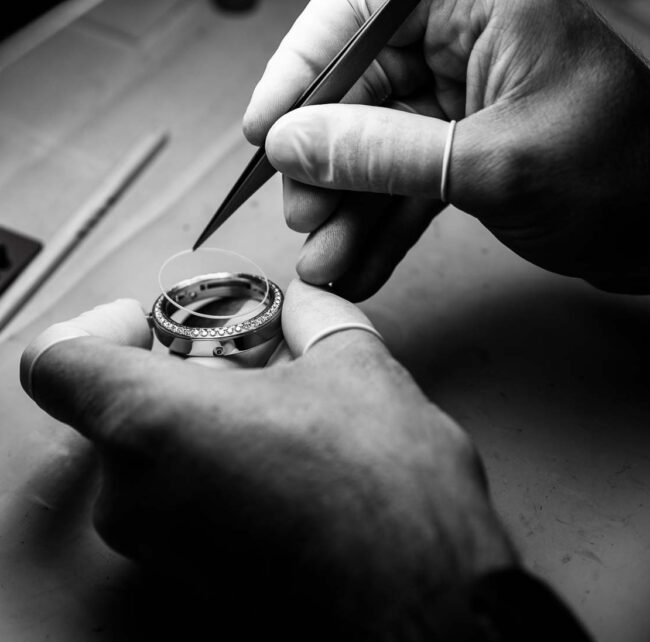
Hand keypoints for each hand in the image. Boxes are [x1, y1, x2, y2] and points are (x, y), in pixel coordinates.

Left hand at [21, 282, 514, 641]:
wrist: (424, 601)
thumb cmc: (383, 489)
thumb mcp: (354, 365)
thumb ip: (314, 318)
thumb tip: (303, 305)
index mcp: (152, 423)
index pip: (58, 361)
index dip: (100, 324)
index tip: (153, 320)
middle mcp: (137, 494)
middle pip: (124, 402)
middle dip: (188, 366)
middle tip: (255, 353)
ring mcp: (162, 543)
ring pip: (158, 449)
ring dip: (210, 410)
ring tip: (285, 401)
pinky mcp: (196, 571)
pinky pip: (180, 492)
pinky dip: (218, 456)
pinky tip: (288, 450)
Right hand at [244, 0, 649, 297]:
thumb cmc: (620, 179)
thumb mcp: (491, 165)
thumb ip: (383, 152)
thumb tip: (294, 143)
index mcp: (483, 1)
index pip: (360, 13)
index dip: (301, 72)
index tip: (265, 133)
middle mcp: (468, 39)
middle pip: (360, 93)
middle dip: (326, 167)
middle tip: (303, 219)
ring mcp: (464, 100)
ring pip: (378, 148)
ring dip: (349, 212)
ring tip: (327, 263)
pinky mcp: (466, 151)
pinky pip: (407, 184)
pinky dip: (383, 227)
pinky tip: (359, 266)